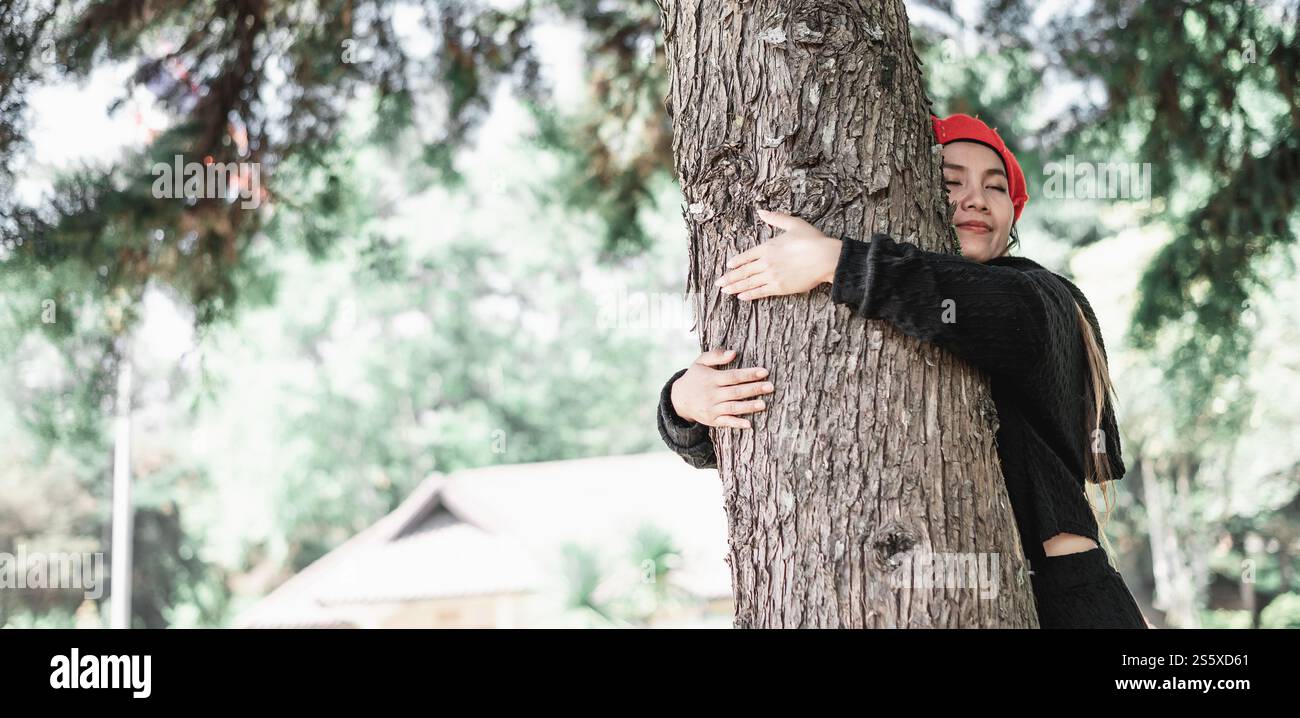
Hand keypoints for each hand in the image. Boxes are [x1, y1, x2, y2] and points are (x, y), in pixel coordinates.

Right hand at [670, 349, 774, 428]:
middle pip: (736, 392)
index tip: (764, 372)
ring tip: (763, 404)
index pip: (733, 376)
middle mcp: (711, 394)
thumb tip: (733, 353)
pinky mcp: (712, 420)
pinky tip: (749, 424)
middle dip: (754, 389)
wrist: (679, 399)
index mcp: (711, 379)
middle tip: (770, 387)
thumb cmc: (695, 377)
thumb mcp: (700, 362)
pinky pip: (726, 422)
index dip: (749, 374)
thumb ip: (716, 355)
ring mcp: (712, 408)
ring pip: (733, 408)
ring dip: (748, 407)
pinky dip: (737, 423)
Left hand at [718, 208, 842, 300]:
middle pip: (743, 271)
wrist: (825, 258)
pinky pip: (760, 292)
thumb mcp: (793, 224)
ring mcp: (772, 276)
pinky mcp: (780, 287)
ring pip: (748, 283)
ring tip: (724, 291)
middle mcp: (766, 262)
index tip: (728, 266)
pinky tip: (741, 297)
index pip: (746, 256)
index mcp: (768, 247)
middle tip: (718, 282)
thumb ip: (775, 218)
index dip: (736, 261)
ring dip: (735, 287)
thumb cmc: (812, 240)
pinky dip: (749, 295)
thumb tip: (761, 211)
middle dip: (729, 277)